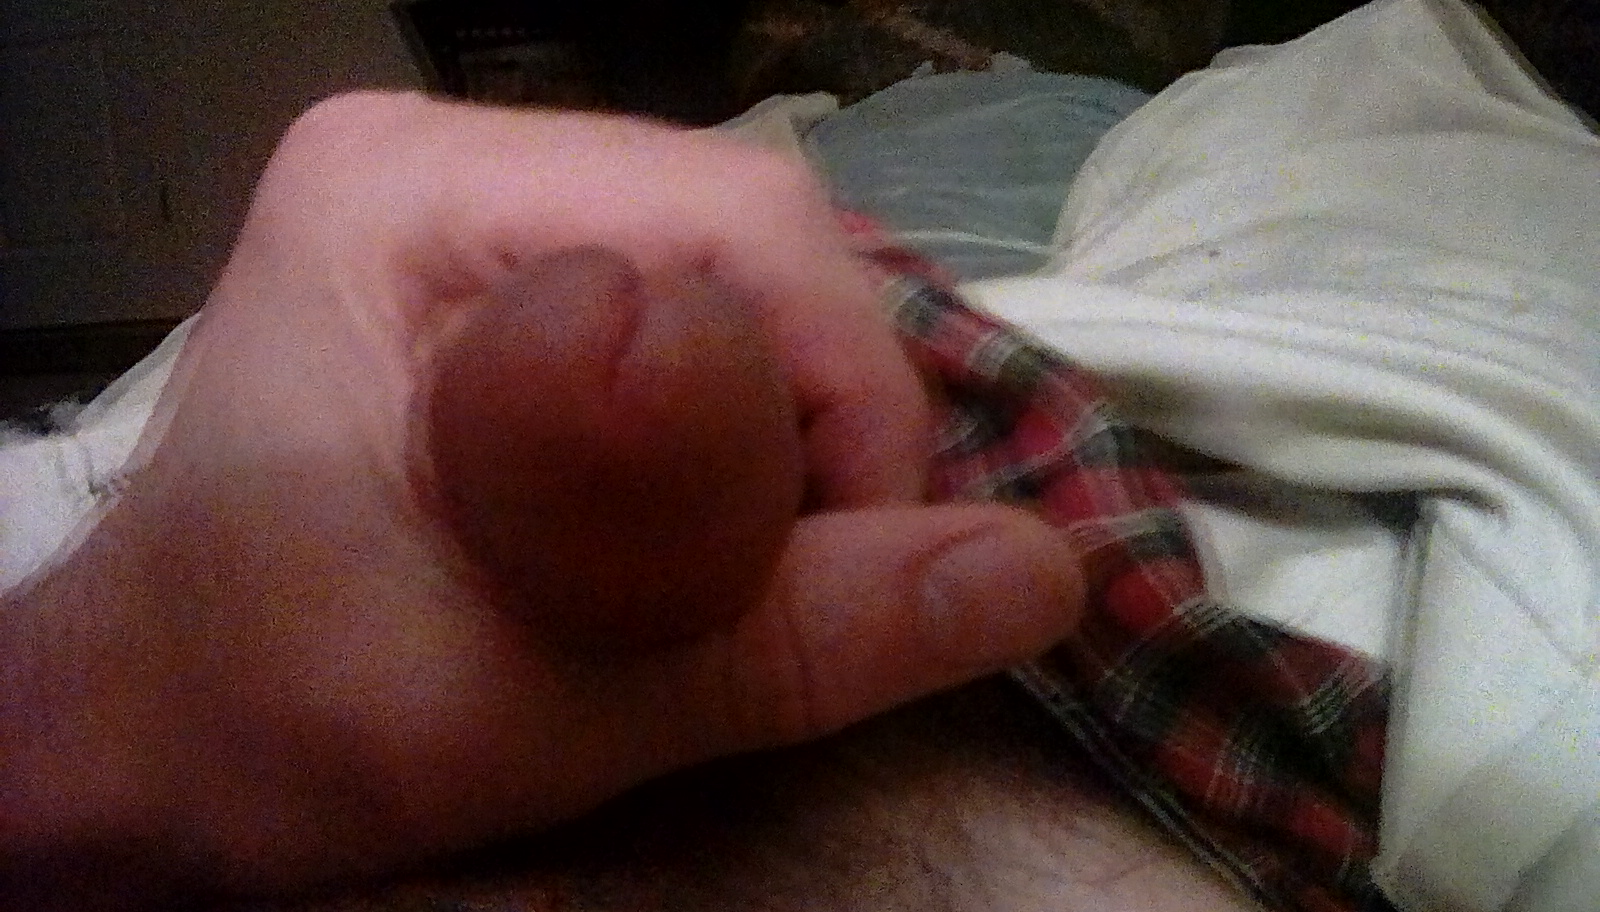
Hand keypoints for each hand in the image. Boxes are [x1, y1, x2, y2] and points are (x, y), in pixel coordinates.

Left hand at [0, 92, 1083, 904]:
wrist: (152, 734)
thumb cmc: (283, 723)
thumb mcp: (544, 707)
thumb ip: (791, 642)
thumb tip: (1044, 575)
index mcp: (409, 201)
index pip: (736, 232)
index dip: (848, 406)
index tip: (852, 583)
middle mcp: (446, 159)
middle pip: (752, 233)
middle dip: (826, 417)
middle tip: (803, 583)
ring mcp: (473, 199)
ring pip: (743, 268)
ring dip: (795, 420)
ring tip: (749, 561)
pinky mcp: (504, 264)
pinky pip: (696, 305)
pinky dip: (747, 416)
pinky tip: (712, 513)